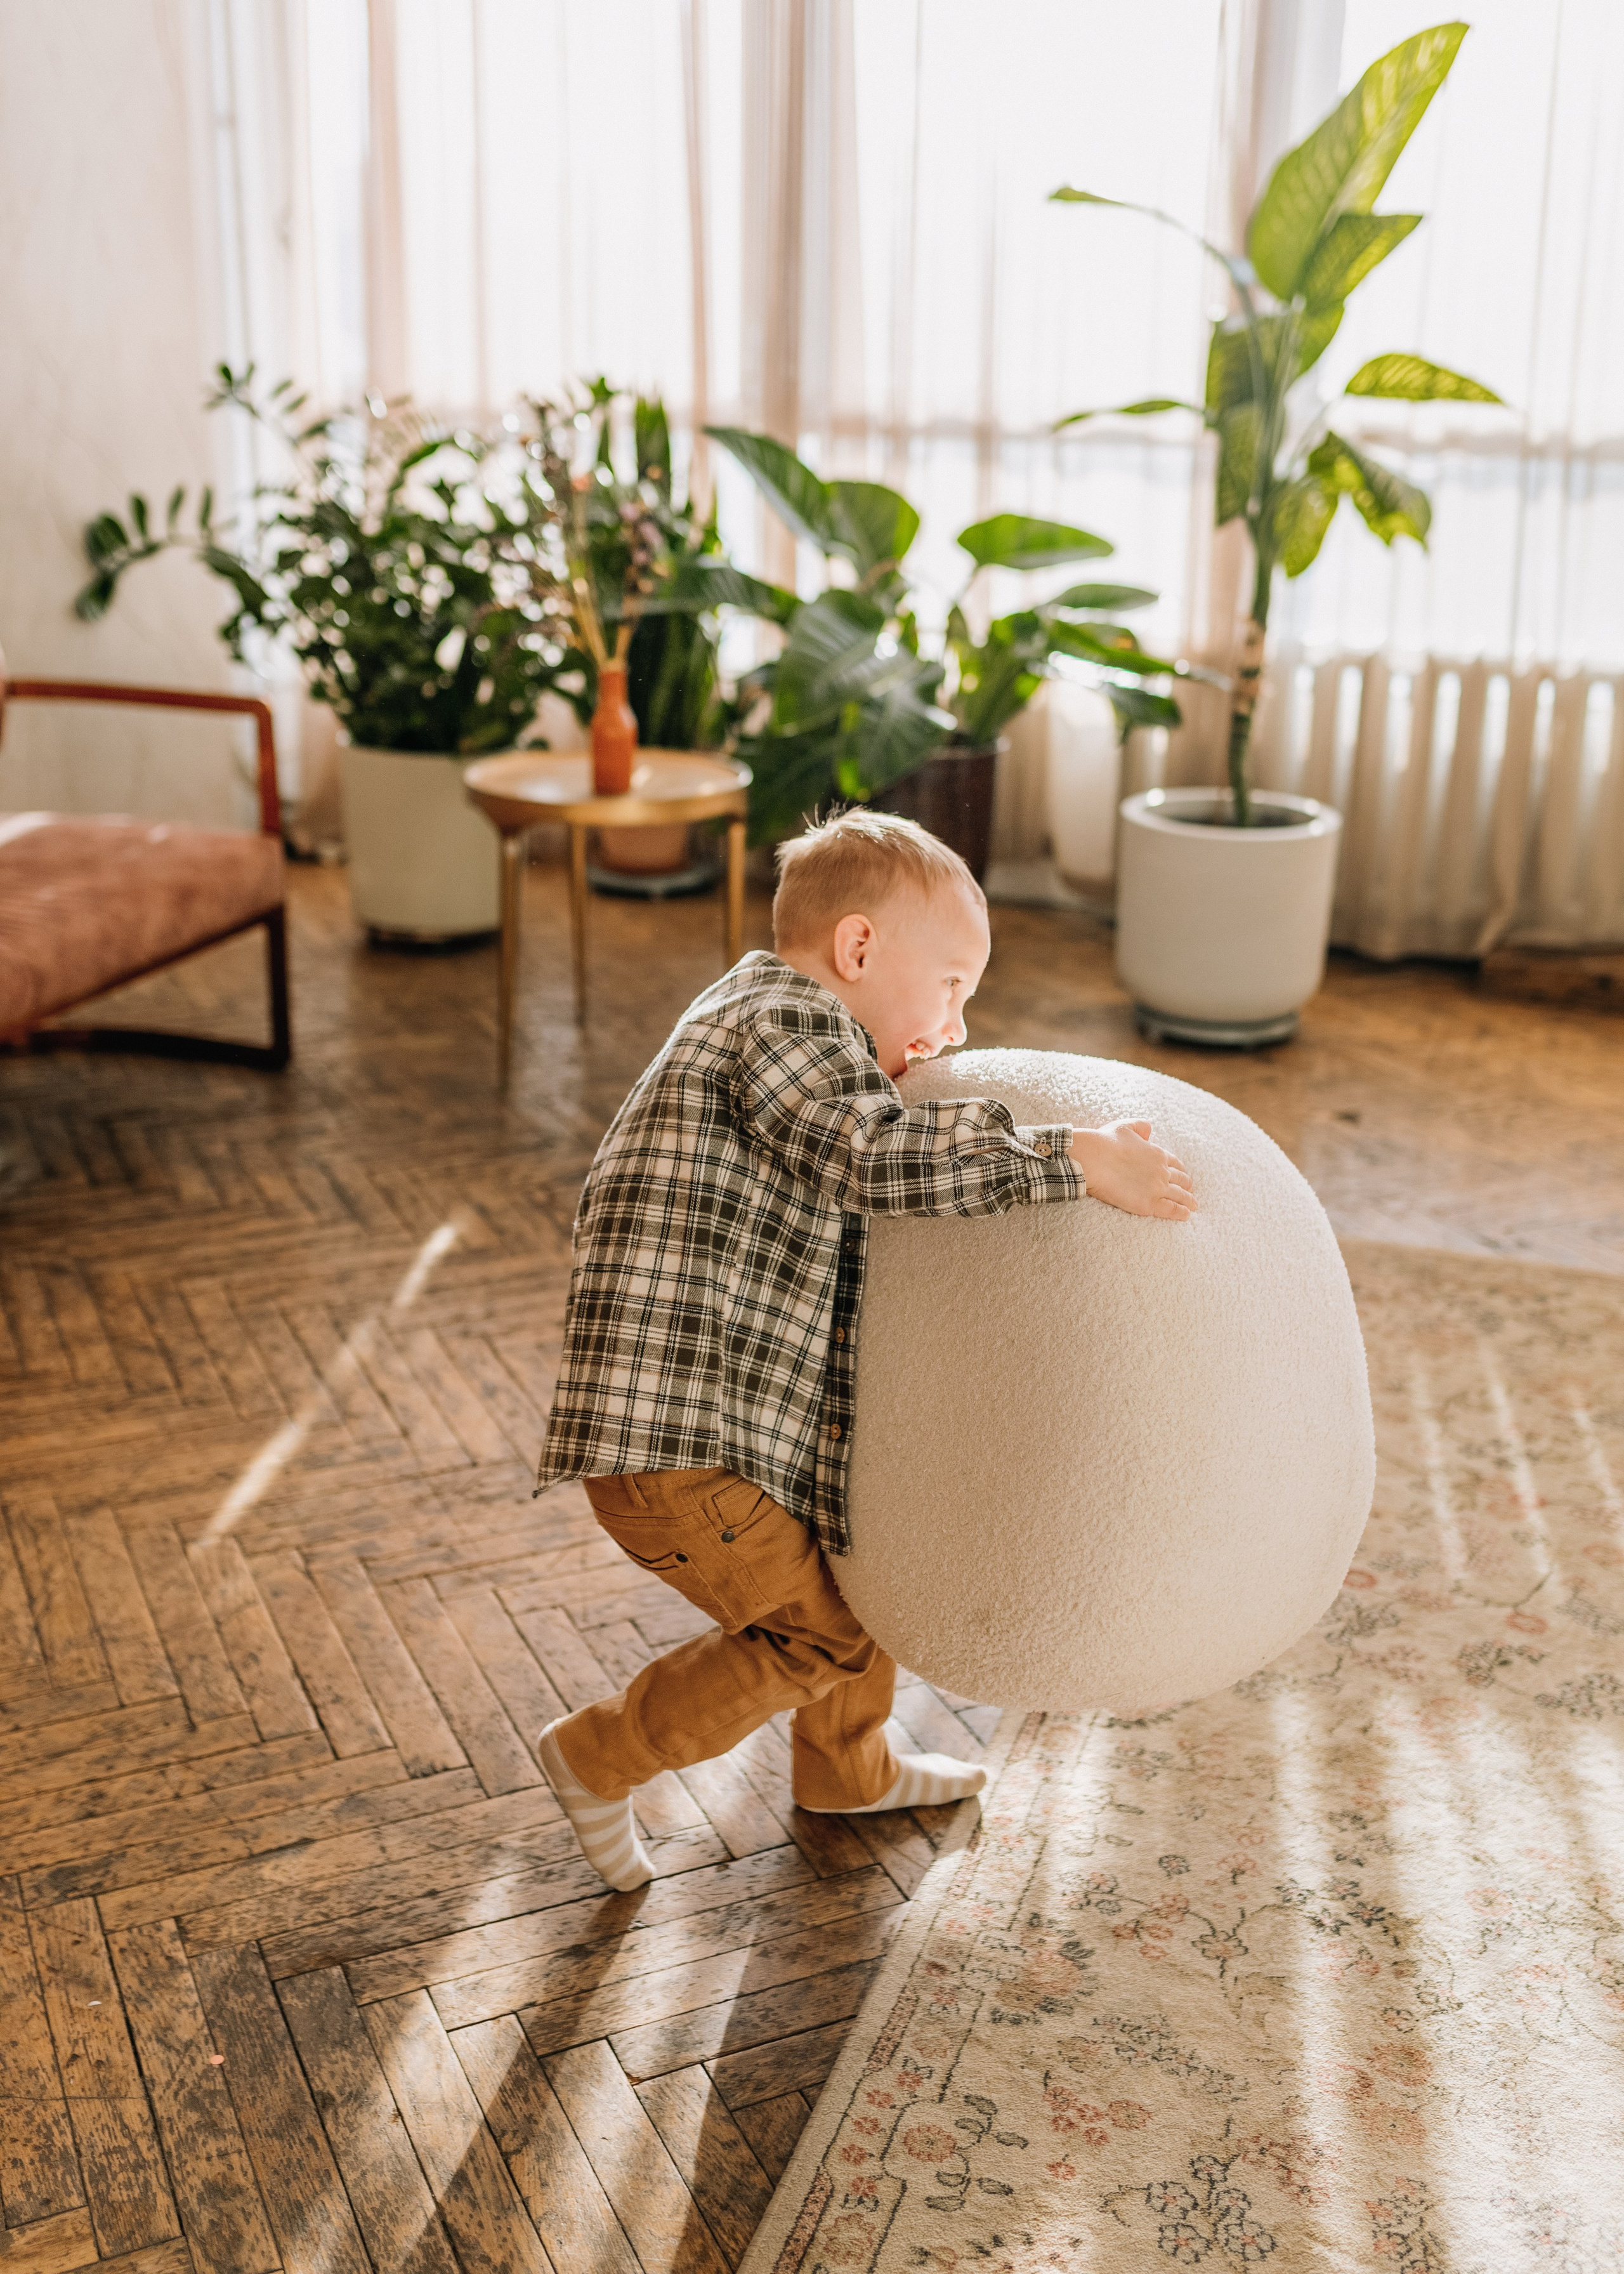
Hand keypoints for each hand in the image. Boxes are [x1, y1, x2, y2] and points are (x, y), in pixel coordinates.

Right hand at [1069, 1120, 1194, 1219]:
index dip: (1181, 1171)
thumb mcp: (1125, 1126)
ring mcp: (1157, 1188)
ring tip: (1192, 1206)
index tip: (1183, 1177)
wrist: (1094, 1159)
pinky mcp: (1149, 1204)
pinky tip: (1186, 1215)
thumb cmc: (1105, 1142)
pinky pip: (1172, 1210)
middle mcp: (1162, 1171)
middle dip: (1187, 1186)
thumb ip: (1140, 1126)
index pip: (1176, 1164)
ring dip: (1188, 1201)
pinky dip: (1182, 1213)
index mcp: (1157, 1154)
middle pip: (1181, 1180)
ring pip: (1180, 1196)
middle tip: (1189, 1192)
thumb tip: (1149, 1131)